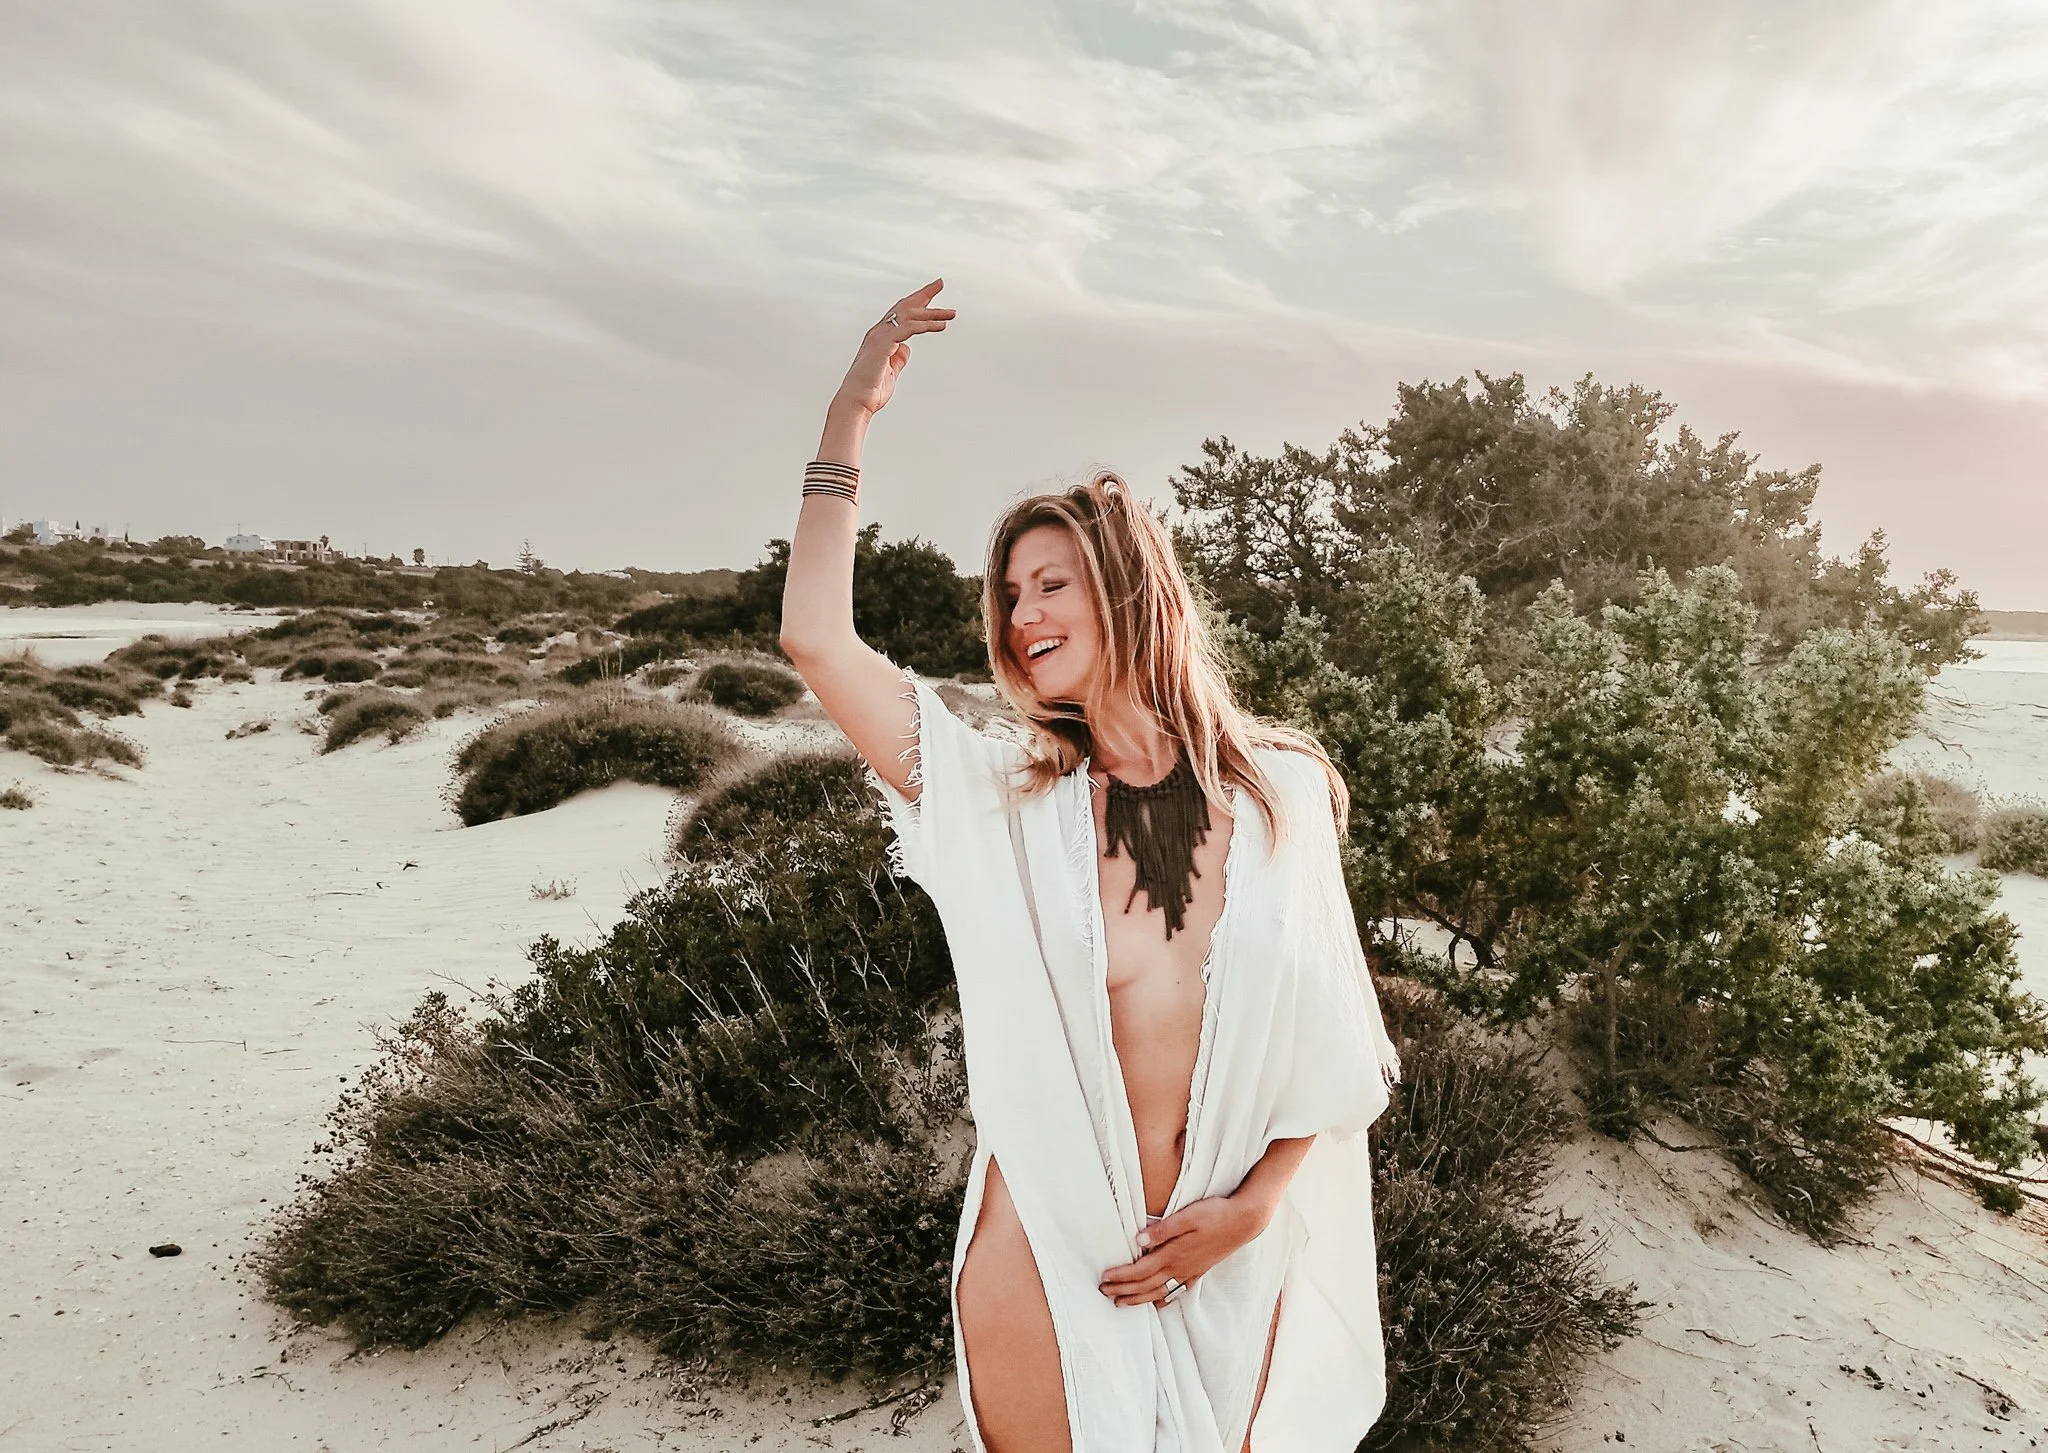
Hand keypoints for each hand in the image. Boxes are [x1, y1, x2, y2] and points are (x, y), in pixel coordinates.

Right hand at [832, 279, 955, 417]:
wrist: (857, 400)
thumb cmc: (871, 390)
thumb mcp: (891, 371)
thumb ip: (898, 358)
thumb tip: (906, 349)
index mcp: (880, 337)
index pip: (900, 313)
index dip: (917, 301)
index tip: (931, 291)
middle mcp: (879, 332)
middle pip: (904, 306)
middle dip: (923, 294)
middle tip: (940, 283)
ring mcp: (880, 336)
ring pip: (909, 315)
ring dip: (932, 312)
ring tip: (951, 313)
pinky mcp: (884, 343)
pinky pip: (909, 328)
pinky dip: (925, 325)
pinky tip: (940, 325)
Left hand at [1097, 1194, 1271, 1308]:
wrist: (1244, 1221)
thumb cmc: (1215, 1214)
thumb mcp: (1187, 1216)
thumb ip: (1162, 1230)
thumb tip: (1138, 1241)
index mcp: (1174, 1254)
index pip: (1140, 1270)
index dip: (1121, 1276)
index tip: (1103, 1279)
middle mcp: (1180, 1267)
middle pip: (1146, 1284)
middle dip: (1124, 1291)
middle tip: (1104, 1294)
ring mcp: (1191, 1271)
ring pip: (1160, 1291)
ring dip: (1139, 1299)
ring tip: (1122, 1303)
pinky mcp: (1200, 1270)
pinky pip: (1178, 1290)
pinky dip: (1165, 1299)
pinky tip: (1159, 1304)